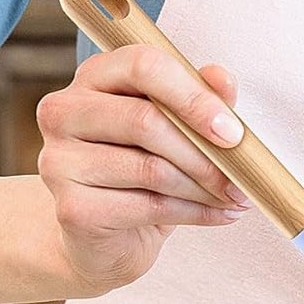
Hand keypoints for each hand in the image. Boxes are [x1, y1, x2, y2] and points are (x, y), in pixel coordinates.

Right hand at [37, 47, 247, 294]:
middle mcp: (64, 112)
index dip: (194, 97)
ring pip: (152, 168)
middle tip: (243, 177)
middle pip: (146, 120)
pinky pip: (149, 206)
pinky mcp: (72, 208)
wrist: (108, 238)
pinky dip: (195, 212)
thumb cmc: (146, 172)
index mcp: (95, 77)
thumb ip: (200, 99)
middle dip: (205, 154)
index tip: (232, 132)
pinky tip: (218, 214)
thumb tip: (222, 78)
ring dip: (205, 187)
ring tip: (235, 197)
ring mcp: (60, 161)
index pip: (143, 66)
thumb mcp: (178, 129)